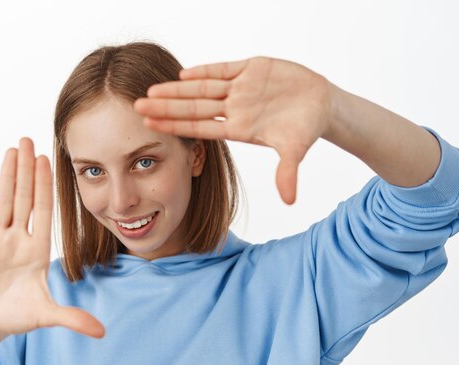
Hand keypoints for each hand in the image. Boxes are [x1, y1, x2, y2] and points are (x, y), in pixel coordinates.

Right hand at [0, 138, 105, 338]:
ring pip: (3, 202)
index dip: (45, 185)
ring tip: (12, 150)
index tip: (48, 160)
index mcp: (36, 250)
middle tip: (28, 139)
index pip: (43, 210)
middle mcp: (17, 239)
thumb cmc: (17, 315)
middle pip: (23, 198)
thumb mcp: (46, 315)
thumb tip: (102, 333)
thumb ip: (72, 319)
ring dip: (7, 176)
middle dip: (26, 170)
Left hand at [133, 56, 333, 203]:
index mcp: (239, 129)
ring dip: (177, 89)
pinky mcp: (252, 69)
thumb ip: (288, 172)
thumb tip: (289, 201)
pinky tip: (185, 73)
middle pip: (193, 108)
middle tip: (137, 106)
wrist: (321, 103)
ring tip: (151, 89)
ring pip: (202, 88)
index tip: (150, 126)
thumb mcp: (296, 150)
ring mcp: (241, 88)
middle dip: (166, 107)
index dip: (175, 126)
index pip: (200, 128)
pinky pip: (224, 69)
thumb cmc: (306, 128)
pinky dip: (206, 70)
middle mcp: (234, 109)